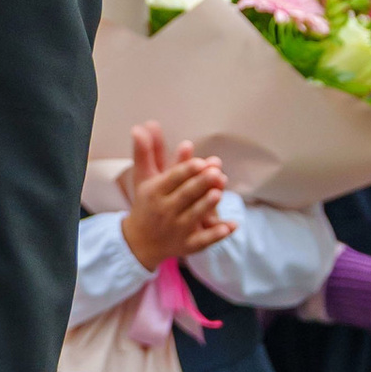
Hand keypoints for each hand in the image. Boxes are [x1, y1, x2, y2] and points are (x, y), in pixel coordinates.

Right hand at [120, 119, 227, 271]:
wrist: (139, 242)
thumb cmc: (145, 204)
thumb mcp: (142, 178)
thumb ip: (144, 153)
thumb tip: (139, 127)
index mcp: (154, 192)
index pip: (172, 179)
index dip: (186, 171)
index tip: (199, 162)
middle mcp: (165, 211)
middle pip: (185, 195)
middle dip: (201, 184)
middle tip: (217, 172)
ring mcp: (177, 229)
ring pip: (194, 216)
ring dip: (207, 205)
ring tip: (219, 193)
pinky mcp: (188, 244)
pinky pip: (204, 240)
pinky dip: (217, 235)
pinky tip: (232, 226)